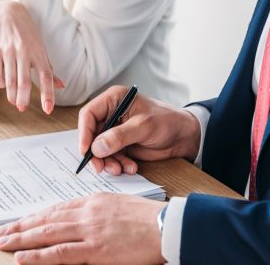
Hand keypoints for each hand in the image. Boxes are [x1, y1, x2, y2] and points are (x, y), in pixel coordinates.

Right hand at [0, 1, 64, 113]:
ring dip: (12, 94)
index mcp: (38, 52)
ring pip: (10, 79)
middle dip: (24, 98)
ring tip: (15, 102)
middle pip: (25, 81)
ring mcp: (9, 50)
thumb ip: (48, 67)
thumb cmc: (27, 32)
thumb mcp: (40, 47)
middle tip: (22, 109)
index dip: (48, 94)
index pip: (46, 76)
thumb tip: (61, 85)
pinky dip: (0, 83)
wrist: (6, 12)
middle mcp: (24, 51)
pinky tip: (3, 86)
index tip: (48, 109)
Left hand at [0, 193, 166, 264]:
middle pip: (46, 219)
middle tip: (1, 232)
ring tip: (3, 243)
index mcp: (91, 201)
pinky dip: (38, 256)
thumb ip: (95, 211)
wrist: (167, 225)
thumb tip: (78, 220)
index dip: (35, 216)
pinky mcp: (95, 249)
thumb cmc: (147, 218)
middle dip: (21, 226)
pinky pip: (60, 253)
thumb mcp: (117, 205)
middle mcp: (85, 213)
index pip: (55, 209)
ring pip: (47, 234)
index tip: (20, 221)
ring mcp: (89, 230)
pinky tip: (22, 257)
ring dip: (22, 239)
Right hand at [79, 86, 200, 174]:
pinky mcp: (120, 144)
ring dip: (108, 161)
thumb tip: (96, 147)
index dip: (85, 133)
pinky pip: (111, 156)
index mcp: (114, 100)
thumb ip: (119, 136)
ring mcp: (115, 130)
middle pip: (91, 134)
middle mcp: (111, 114)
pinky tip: (130, 167)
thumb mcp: (143, 127)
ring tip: (119, 170)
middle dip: (96, 153)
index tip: (86, 151)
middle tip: (100, 167)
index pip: (89, 115)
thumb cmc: (167, 122)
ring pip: (100, 148)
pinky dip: (118, 164)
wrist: (184, 137)